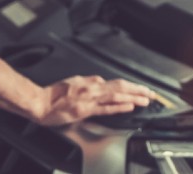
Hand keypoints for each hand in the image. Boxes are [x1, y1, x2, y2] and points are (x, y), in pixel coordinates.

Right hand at [35, 75, 159, 125]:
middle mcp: (93, 88)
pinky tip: (129, 107)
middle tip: (152, 94)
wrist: (40, 102)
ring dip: (133, 97)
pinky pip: (105, 108)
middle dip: (138, 90)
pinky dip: (118, 107)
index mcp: (92, 82)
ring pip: (116, 96)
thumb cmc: (55, 94)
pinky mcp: (84, 110)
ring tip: (146, 100)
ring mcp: (90, 99)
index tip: (143, 89)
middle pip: (121, 87)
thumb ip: (90, 81)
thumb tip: (101, 81)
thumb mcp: (75, 81)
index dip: (132, 86)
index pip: (117, 83)